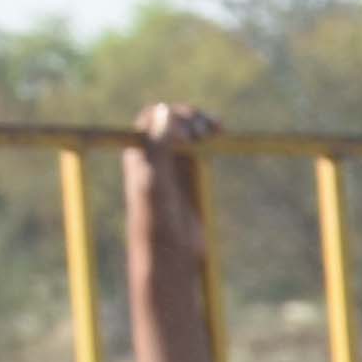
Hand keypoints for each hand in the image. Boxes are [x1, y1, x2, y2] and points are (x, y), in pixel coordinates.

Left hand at [124, 103, 222, 277]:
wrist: (169, 251)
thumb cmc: (156, 219)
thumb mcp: (155, 181)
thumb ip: (159, 147)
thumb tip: (166, 111)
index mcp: (139, 153)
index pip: (152, 118)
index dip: (171, 114)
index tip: (189, 129)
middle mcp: (155, 155)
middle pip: (172, 120)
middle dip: (190, 118)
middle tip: (205, 130)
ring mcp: (174, 164)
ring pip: (188, 132)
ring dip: (202, 124)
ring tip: (217, 128)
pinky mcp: (191, 175)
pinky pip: (200, 148)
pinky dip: (211, 138)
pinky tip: (222, 134)